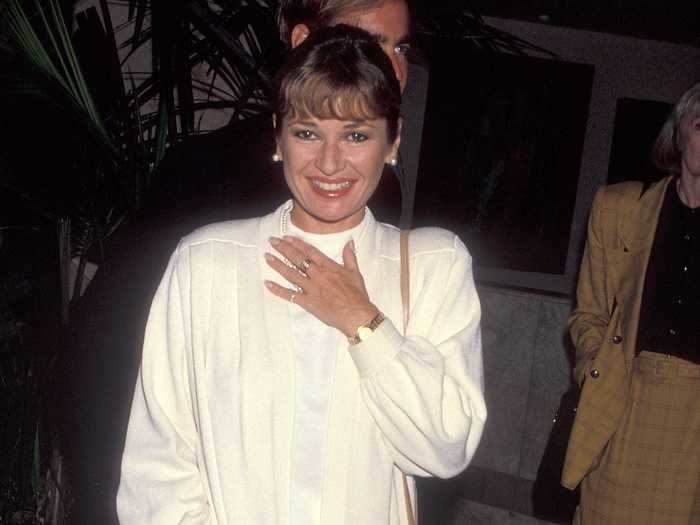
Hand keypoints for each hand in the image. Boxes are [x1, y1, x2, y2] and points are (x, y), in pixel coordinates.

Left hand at [264, 236, 378, 337]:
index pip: (309, 251)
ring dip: (277, 265)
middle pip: (297, 258)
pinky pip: (290, 295)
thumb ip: (350, 256)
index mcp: (328, 266)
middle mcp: (317, 275)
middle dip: (283, 249)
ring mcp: (311, 288)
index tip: (286, 237)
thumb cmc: (357, 295)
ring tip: (267, 257)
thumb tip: (349, 242)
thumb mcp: (355, 273)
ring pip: (290, 274)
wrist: (356, 314)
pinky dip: (278, 290)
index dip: (297, 243)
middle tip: (272, 241)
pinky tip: (267, 284)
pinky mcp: (307, 302)